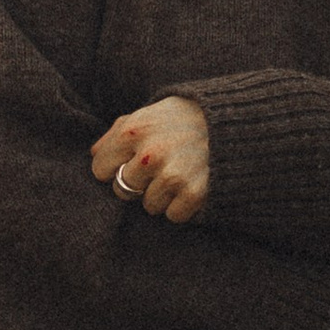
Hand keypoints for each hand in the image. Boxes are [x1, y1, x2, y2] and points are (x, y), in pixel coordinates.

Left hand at [91, 95, 211, 222]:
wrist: (235, 121)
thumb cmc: (185, 118)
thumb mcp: (149, 114)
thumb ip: (118, 131)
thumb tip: (94, 154)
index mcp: (133, 131)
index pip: (101, 170)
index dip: (115, 167)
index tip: (132, 162)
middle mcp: (149, 154)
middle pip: (123, 191)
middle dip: (139, 183)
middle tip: (161, 167)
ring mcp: (171, 175)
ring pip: (149, 206)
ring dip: (162, 195)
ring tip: (180, 173)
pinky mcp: (193, 193)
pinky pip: (173, 216)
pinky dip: (183, 206)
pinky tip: (193, 184)